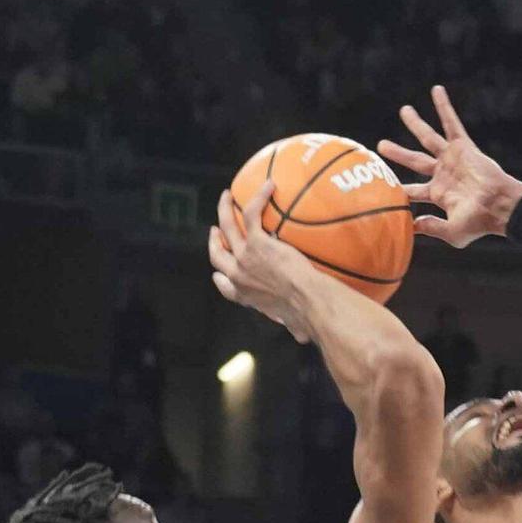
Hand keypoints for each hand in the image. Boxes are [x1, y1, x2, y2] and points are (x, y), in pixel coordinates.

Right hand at [208, 181, 317, 340]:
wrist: (307, 302)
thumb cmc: (305, 316)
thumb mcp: (294, 324)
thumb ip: (294, 327)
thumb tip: (303, 336)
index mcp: (246, 296)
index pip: (226, 288)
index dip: (220, 278)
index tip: (219, 273)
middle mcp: (240, 276)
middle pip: (217, 255)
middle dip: (214, 240)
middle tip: (217, 229)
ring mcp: (245, 257)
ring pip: (227, 226)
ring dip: (224, 209)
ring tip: (227, 196)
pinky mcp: (257, 242)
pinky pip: (253, 213)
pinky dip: (258, 198)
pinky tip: (269, 185)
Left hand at [377, 86, 521, 246]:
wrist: (500, 207)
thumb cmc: (479, 223)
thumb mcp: (453, 232)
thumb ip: (432, 227)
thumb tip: (411, 225)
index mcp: (439, 195)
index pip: (414, 191)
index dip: (400, 192)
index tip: (382, 192)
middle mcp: (443, 174)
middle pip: (414, 160)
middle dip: (398, 153)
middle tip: (381, 145)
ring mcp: (452, 159)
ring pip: (428, 137)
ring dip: (416, 123)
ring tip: (404, 110)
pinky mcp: (463, 147)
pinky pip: (451, 123)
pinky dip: (444, 106)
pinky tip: (436, 90)